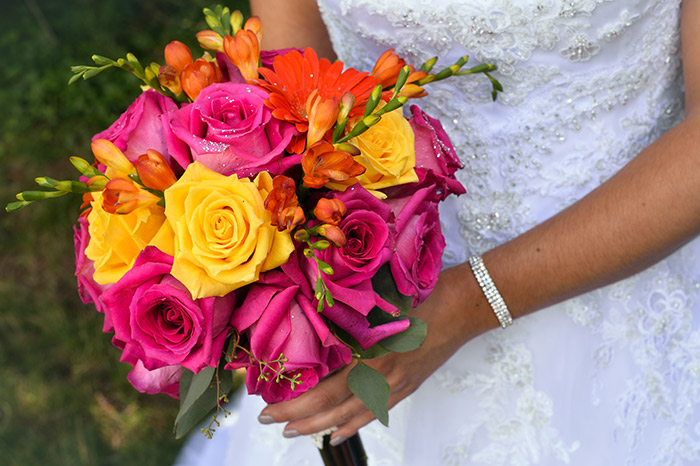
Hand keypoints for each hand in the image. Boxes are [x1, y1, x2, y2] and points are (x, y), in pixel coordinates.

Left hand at [257, 263, 494, 444]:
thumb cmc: (421, 293)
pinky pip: (377, 411)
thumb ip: (349, 317)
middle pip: (334, 405)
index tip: (268, 407)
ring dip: (321, 425)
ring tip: (294, 432)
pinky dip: (354, 425)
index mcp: (370, 352)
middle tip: (269, 422)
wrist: (464, 304)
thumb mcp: (379, 300)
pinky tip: (337, 435)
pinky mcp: (408, 385)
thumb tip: (312, 322)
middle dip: (299, 418)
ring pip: (353, 413)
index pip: (325, 388)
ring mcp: (397, 383)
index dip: (295, 403)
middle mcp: (382, 374)